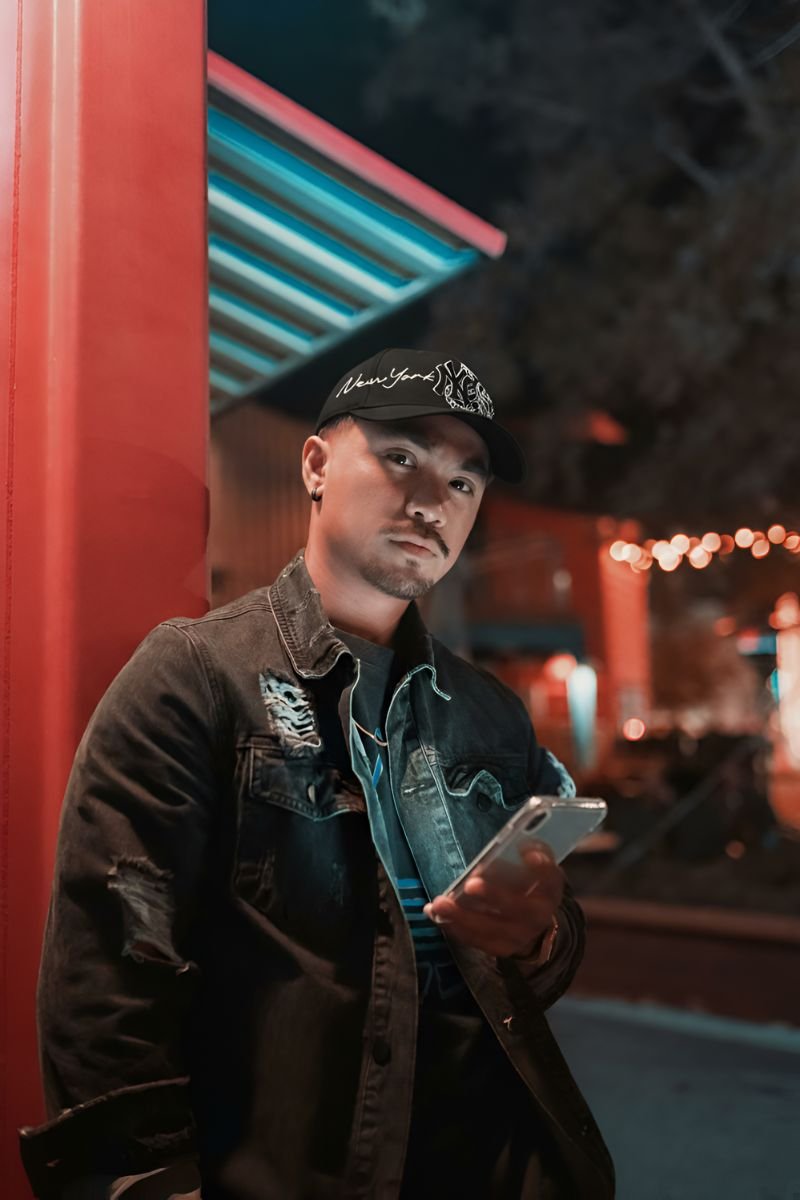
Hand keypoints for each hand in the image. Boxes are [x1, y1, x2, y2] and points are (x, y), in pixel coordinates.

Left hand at [423, 843, 563, 959]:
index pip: (550, 878)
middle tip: (470, 884)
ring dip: (462, 915)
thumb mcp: (533, 870)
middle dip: (494, 895)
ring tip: (439, 903)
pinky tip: (435, 914)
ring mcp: (520, 935)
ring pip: (490, 928)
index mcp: (550, 890)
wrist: (535, 926)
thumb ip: (530, 854)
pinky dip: (453, 927)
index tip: (526, 852)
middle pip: (518, 907)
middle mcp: (539, 916)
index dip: (540, 866)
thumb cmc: (528, 887)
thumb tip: (518, 844)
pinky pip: (475, 940)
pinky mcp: (501, 948)